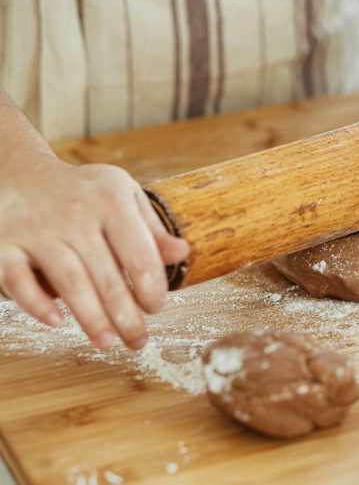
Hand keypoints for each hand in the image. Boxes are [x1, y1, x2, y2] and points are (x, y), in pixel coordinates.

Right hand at [0, 155, 190, 349]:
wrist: (21, 173)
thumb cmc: (83, 194)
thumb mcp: (122, 197)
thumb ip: (150, 229)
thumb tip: (183, 253)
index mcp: (110, 200)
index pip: (139, 253)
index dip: (152, 287)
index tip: (156, 308)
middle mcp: (74, 213)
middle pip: (107, 276)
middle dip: (126, 315)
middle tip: (137, 340)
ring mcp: (36, 229)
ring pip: (70, 282)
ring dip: (91, 318)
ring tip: (107, 343)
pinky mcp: (4, 244)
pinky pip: (20, 281)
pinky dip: (38, 304)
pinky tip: (57, 322)